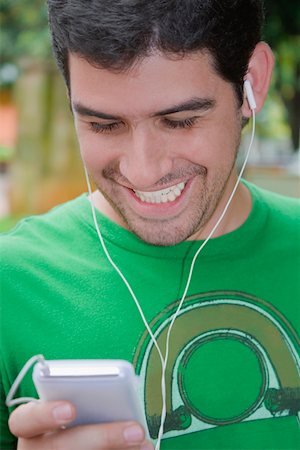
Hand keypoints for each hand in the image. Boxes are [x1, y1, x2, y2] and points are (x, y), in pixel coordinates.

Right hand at [9, 401, 153, 449]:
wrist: (72, 442)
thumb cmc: (70, 418)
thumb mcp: (69, 405)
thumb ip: (84, 398)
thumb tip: (119, 387)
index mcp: (30, 425)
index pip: (24, 419)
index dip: (45, 414)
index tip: (71, 409)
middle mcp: (36, 449)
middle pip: (60, 447)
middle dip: (102, 437)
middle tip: (135, 430)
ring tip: (145, 443)